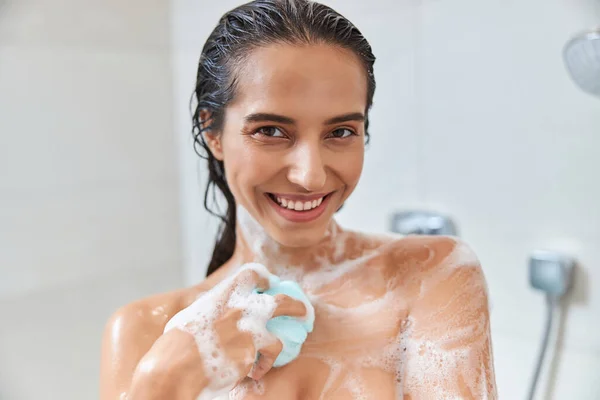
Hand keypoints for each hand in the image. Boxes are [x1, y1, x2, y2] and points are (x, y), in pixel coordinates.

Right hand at [160, 263, 306, 396]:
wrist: (176, 364)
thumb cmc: (175, 342)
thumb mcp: (190, 314)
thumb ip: (207, 309)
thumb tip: (207, 312)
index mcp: (226, 293)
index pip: (253, 274)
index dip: (264, 278)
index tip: (269, 284)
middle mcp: (243, 308)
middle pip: (281, 301)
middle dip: (296, 306)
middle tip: (302, 311)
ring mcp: (251, 331)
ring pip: (280, 336)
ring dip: (284, 345)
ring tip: (296, 343)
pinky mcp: (252, 355)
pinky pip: (263, 362)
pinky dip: (261, 367)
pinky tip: (255, 373)